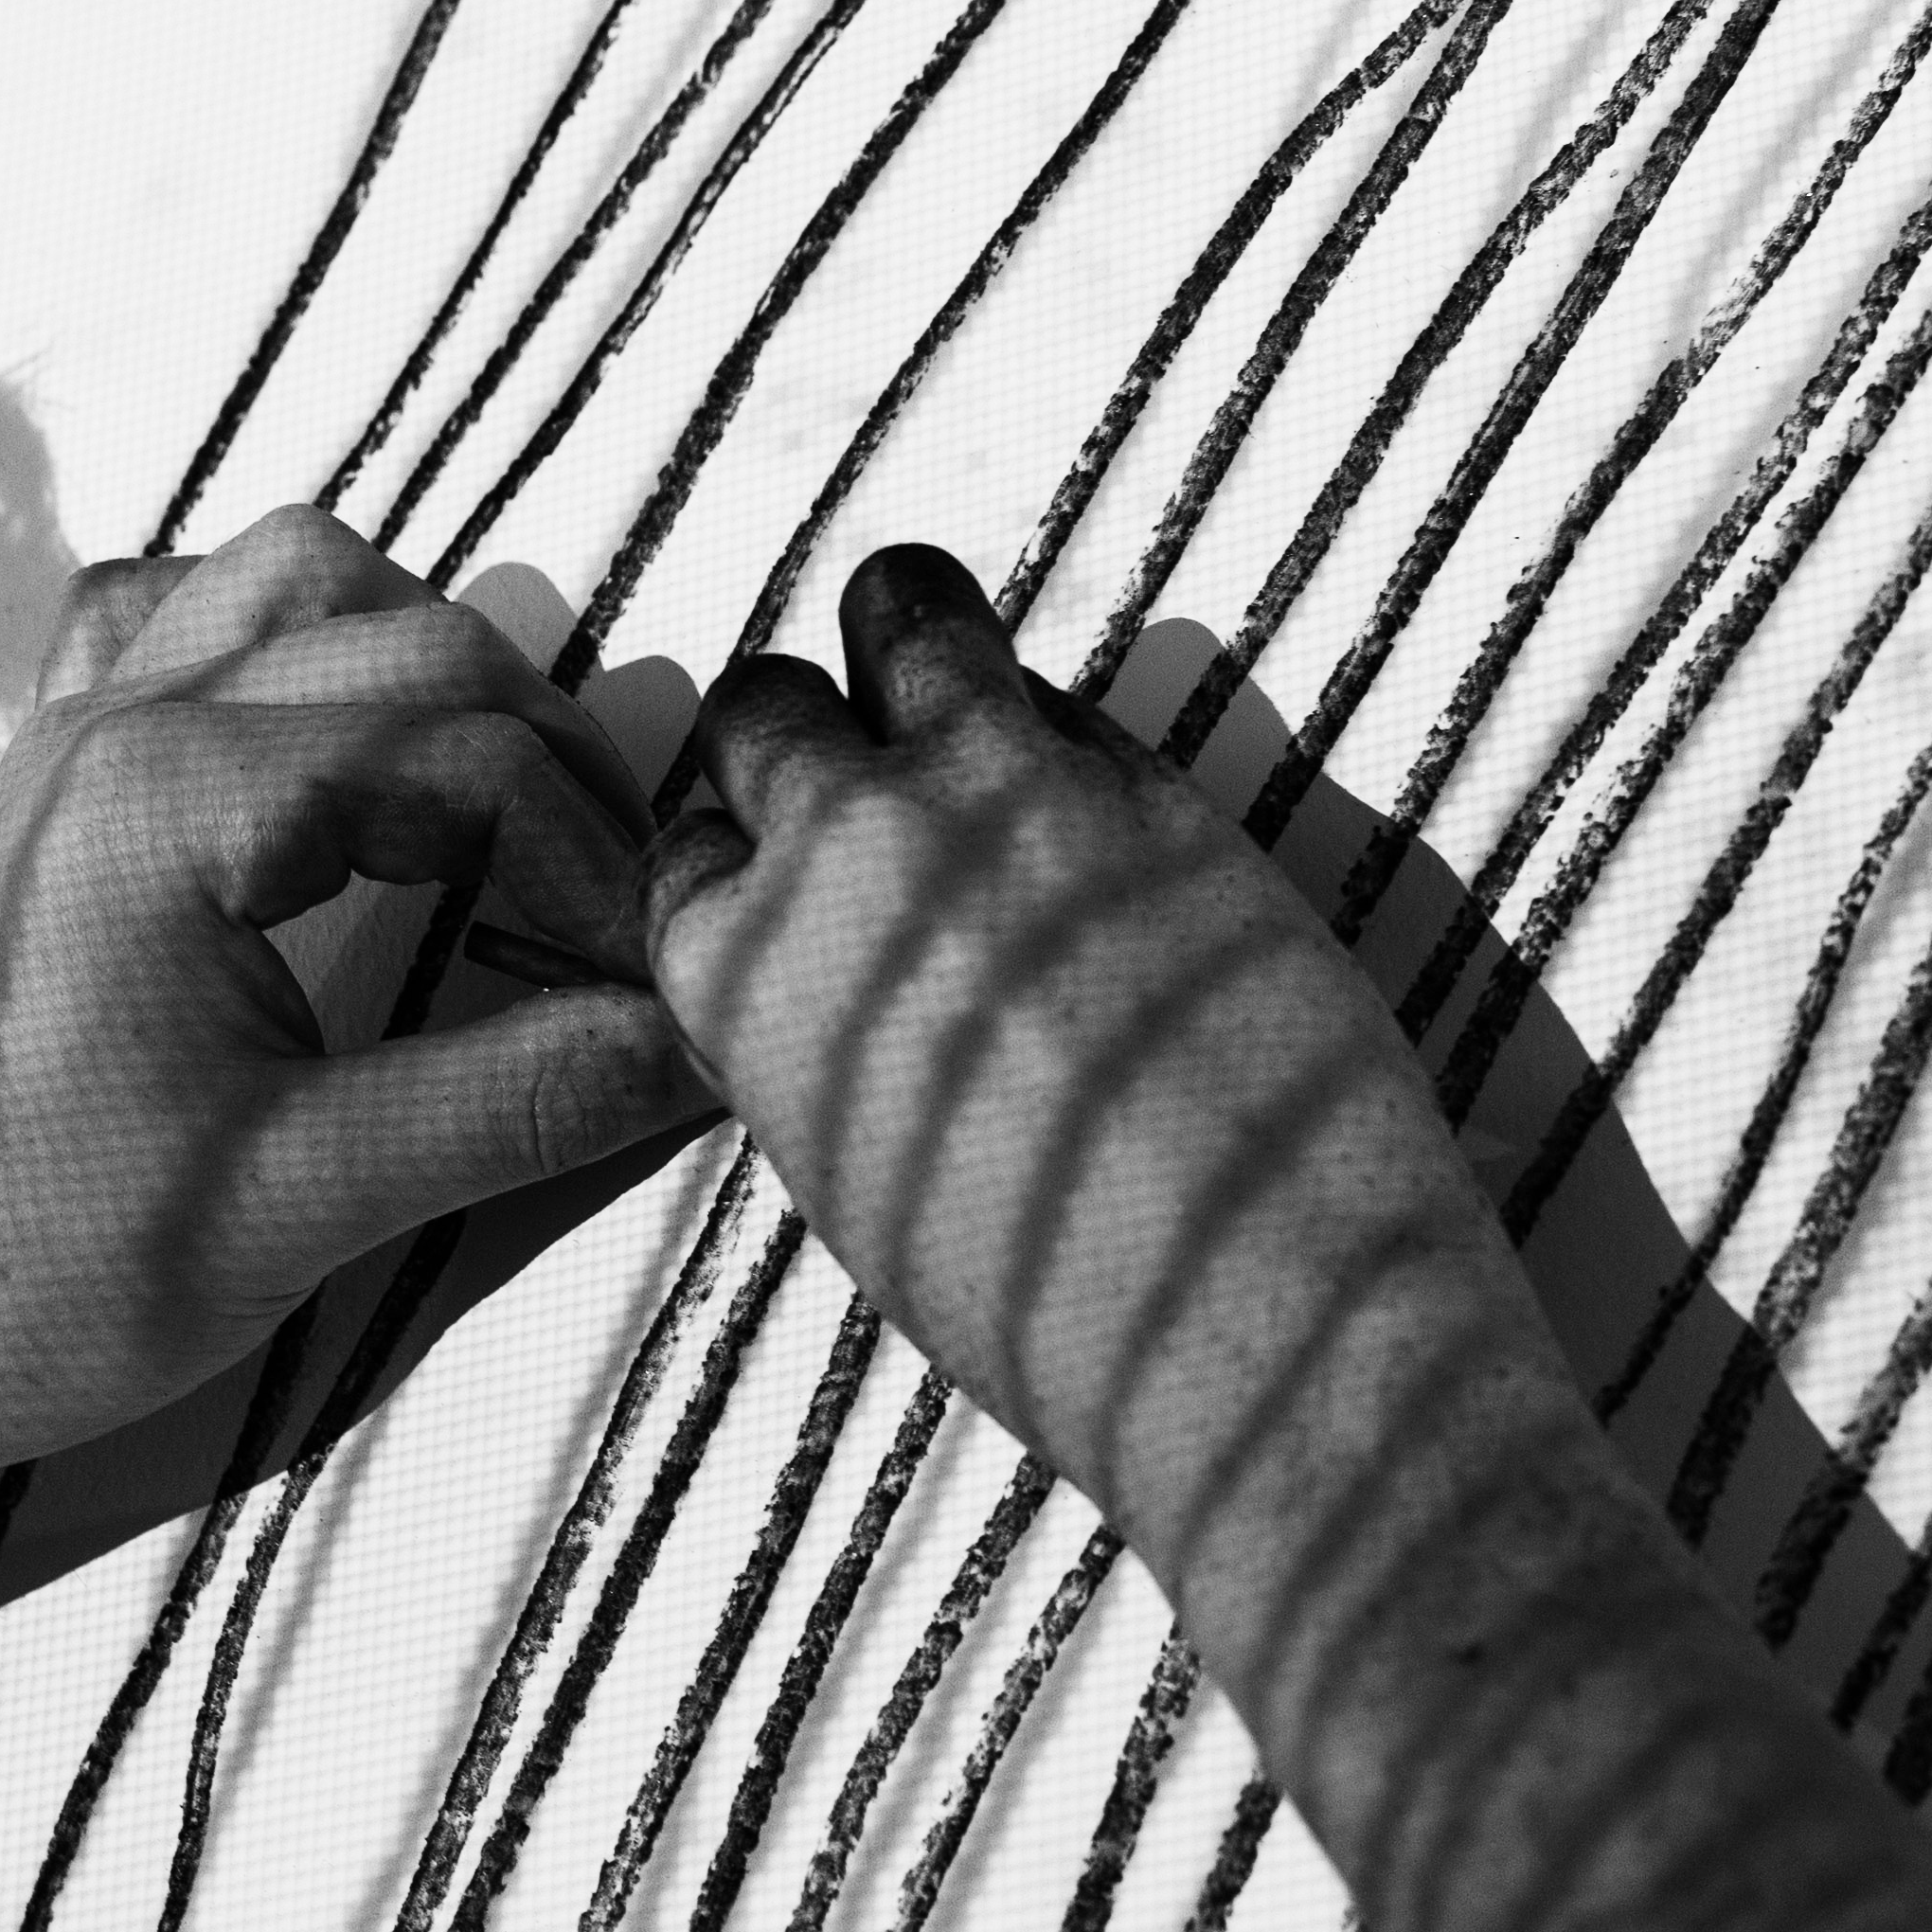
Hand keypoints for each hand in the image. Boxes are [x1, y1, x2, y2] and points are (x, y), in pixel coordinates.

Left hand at [0, 510, 712, 1634]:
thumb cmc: (25, 1279)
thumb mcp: (310, 1202)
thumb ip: (523, 1098)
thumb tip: (703, 1039)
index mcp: (178, 801)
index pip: (473, 757)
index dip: (601, 866)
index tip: (656, 992)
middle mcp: (121, 720)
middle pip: (415, 635)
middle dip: (549, 758)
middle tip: (610, 921)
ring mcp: (69, 736)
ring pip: (294, 578)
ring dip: (426, 666)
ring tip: (495, 823)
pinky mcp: (41, 784)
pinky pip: (169, 619)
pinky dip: (281, 649)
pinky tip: (328, 770)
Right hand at [640, 543, 1622, 1749]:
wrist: (1250, 1324)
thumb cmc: (1053, 1306)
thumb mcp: (855, 1178)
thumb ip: (813, 1031)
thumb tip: (841, 953)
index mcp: (738, 976)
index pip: (682, 838)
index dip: (733, 843)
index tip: (776, 856)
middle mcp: (843, 852)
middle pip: (765, 704)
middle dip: (804, 732)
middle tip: (865, 776)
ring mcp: (996, 794)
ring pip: (906, 607)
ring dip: (914, 635)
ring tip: (951, 690)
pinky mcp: (1145, 780)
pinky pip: (1067, 693)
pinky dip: (1063, 729)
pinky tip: (1098, 816)